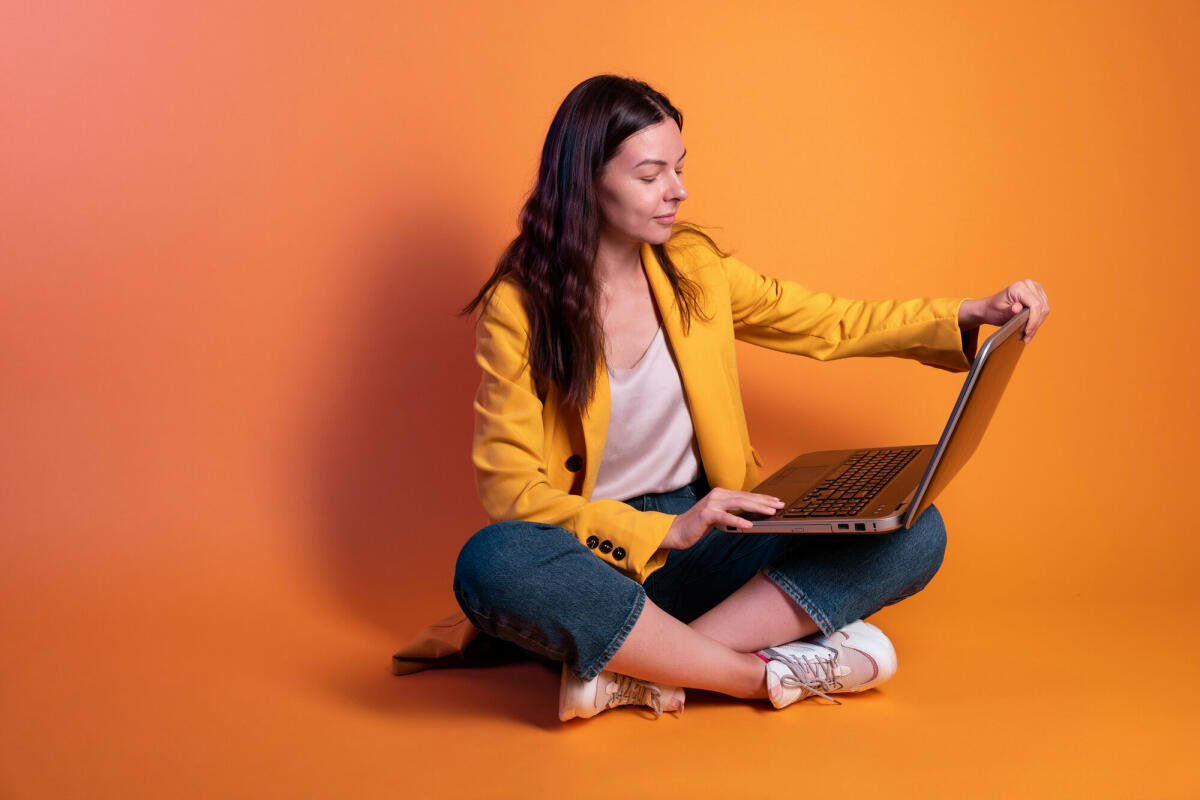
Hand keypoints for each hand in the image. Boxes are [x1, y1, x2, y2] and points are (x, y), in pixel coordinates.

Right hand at [661, 488, 784, 549]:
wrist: (677, 531)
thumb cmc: (698, 524)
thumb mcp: (718, 516)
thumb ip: (732, 512)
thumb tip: (752, 516)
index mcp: (721, 494)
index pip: (746, 495)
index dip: (762, 498)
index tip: (776, 501)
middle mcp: (717, 495)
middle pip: (745, 497)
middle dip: (764, 501)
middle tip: (779, 505)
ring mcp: (711, 503)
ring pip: (738, 504)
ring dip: (756, 508)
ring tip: (770, 512)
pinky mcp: (706, 514)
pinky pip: (725, 517)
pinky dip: (738, 521)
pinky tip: (749, 526)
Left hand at [959, 279, 1050, 342]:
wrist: (990, 308)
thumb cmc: (993, 309)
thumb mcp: (999, 311)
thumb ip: (1009, 310)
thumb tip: (1017, 308)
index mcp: (1019, 287)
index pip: (1035, 304)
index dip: (1033, 320)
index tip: (1027, 332)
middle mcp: (1029, 285)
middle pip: (1041, 308)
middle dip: (1034, 325)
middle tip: (1025, 338)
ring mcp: (1035, 289)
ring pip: (1044, 310)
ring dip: (1036, 325)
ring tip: (1026, 336)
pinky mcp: (1038, 295)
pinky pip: (1043, 310)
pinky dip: (1037, 322)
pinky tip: (1029, 330)